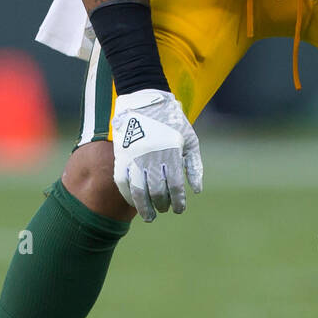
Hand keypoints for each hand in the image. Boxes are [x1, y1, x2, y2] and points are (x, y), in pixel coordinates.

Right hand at [112, 89, 202, 221]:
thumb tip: (196, 191)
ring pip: (138, 190)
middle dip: (162, 205)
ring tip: (149, 216)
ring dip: (144, 207)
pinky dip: (127, 194)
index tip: (179, 209)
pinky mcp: (121, 155)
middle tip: (165, 210)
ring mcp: (135, 157)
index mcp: (172, 153)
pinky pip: (122, 181)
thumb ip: (194, 166)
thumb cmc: (172, 122)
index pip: (175, 186)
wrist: (145, 100)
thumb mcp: (190, 140)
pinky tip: (134, 202)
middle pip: (157, 191)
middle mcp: (153, 157)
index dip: (178, 201)